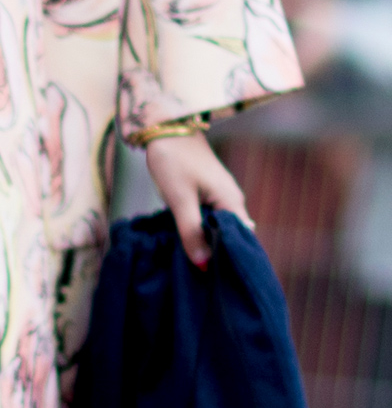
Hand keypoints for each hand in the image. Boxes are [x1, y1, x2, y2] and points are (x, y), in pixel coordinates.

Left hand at [145, 130, 248, 267]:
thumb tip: (203, 264)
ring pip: (218, 228)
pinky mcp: (207, 193)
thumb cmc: (174, 161)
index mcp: (232, 202)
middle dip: (218, 255)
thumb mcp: (180, 199)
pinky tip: (188, 243)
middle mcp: (232, 201)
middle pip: (231, 236)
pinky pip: (209, 219)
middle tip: (203, 278)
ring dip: (208, 243)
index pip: (241, 241)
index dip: (229, 261)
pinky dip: (201, 231)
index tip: (216, 280)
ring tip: (194, 265)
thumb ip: (191, 231)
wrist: (166, 127)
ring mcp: (220, 196)